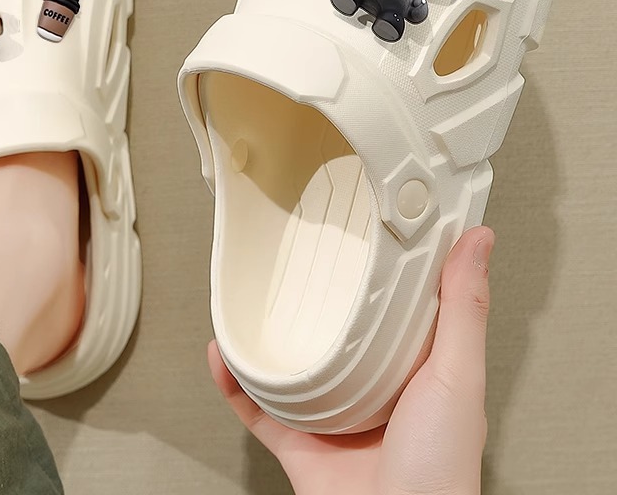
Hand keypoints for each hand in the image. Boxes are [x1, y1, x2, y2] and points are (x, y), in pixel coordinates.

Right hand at [208, 226, 493, 494]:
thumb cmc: (440, 472)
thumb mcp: (456, 375)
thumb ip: (463, 310)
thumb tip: (478, 240)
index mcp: (415, 372)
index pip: (402, 309)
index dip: (389, 272)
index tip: (373, 231)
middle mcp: (374, 391)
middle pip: (342, 335)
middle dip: (321, 300)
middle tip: (303, 257)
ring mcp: (333, 416)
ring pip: (295, 365)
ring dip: (270, 334)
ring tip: (256, 295)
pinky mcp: (298, 443)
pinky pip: (257, 406)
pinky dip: (234, 381)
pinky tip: (222, 352)